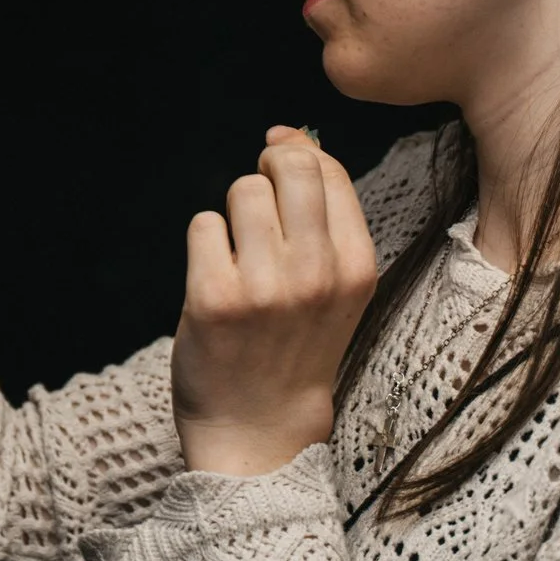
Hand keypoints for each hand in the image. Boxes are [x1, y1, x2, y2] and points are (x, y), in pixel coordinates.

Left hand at [171, 127, 379, 476]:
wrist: (261, 428)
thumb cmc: (294, 345)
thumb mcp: (333, 283)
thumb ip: (322, 211)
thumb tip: (289, 133)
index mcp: (357, 267)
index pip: (329, 171)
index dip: (297, 157)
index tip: (279, 174)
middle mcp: (316, 274)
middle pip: (289, 166)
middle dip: (267, 169)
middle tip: (256, 205)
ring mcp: (264, 287)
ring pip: (243, 190)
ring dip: (233, 214)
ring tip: (238, 255)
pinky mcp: (213, 297)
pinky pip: (202, 224)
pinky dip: (204, 243)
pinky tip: (215, 278)